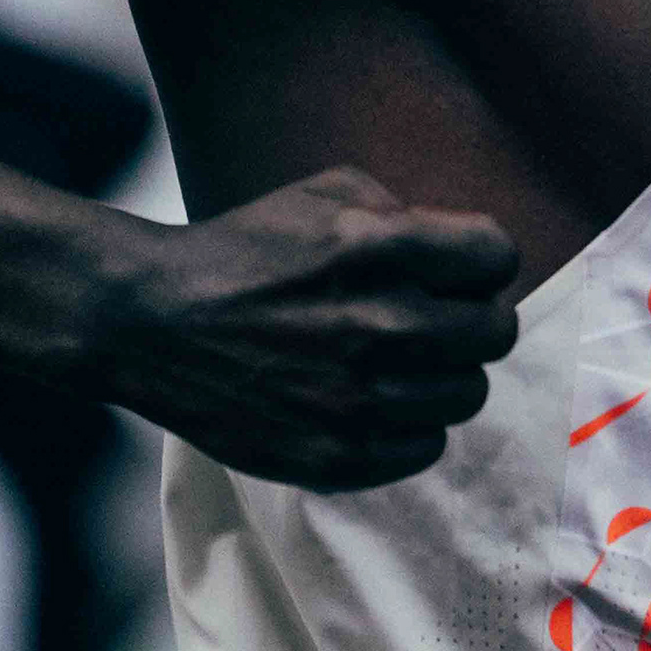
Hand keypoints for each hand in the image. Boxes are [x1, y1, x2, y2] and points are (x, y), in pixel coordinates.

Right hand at [84, 166, 524, 492]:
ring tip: (399, 361)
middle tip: (435, 318)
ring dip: (442, 375)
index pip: (498, 256)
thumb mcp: (325, 195)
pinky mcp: (335, 456)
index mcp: (381, 247)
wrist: (152, 323)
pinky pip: (424, 447)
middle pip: (496, 332)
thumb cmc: (244, 251)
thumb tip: (463, 255)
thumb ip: (407, 214)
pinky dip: (409, 425)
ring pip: (468, 395)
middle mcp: (381, 323)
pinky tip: (373, 401)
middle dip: (471, 318)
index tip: (455, 269)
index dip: (480, 259)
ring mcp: (359, 398)